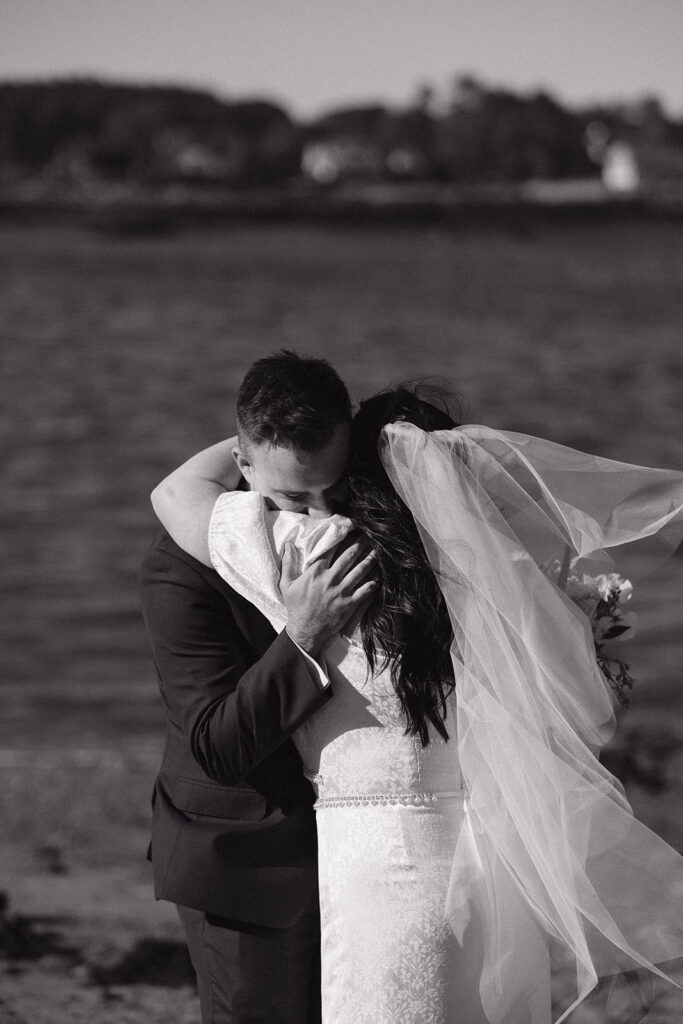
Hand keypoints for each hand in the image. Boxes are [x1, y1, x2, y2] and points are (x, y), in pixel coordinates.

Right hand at [281, 537, 377, 655]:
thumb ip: (288, 563)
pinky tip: (378, 578)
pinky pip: (365, 591)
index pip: (330, 551)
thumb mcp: (287, 585)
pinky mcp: (349, 604)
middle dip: (358, 546)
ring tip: (376, 552)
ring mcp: (341, 592)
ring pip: (359, 571)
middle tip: (366, 538)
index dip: (340, 540)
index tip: (348, 533)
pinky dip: (373, 584)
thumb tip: (288, 545)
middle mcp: (330, 579)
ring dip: (369, 560)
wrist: (305, 631)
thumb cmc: (295, 607)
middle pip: (348, 557)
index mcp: (315, 572)